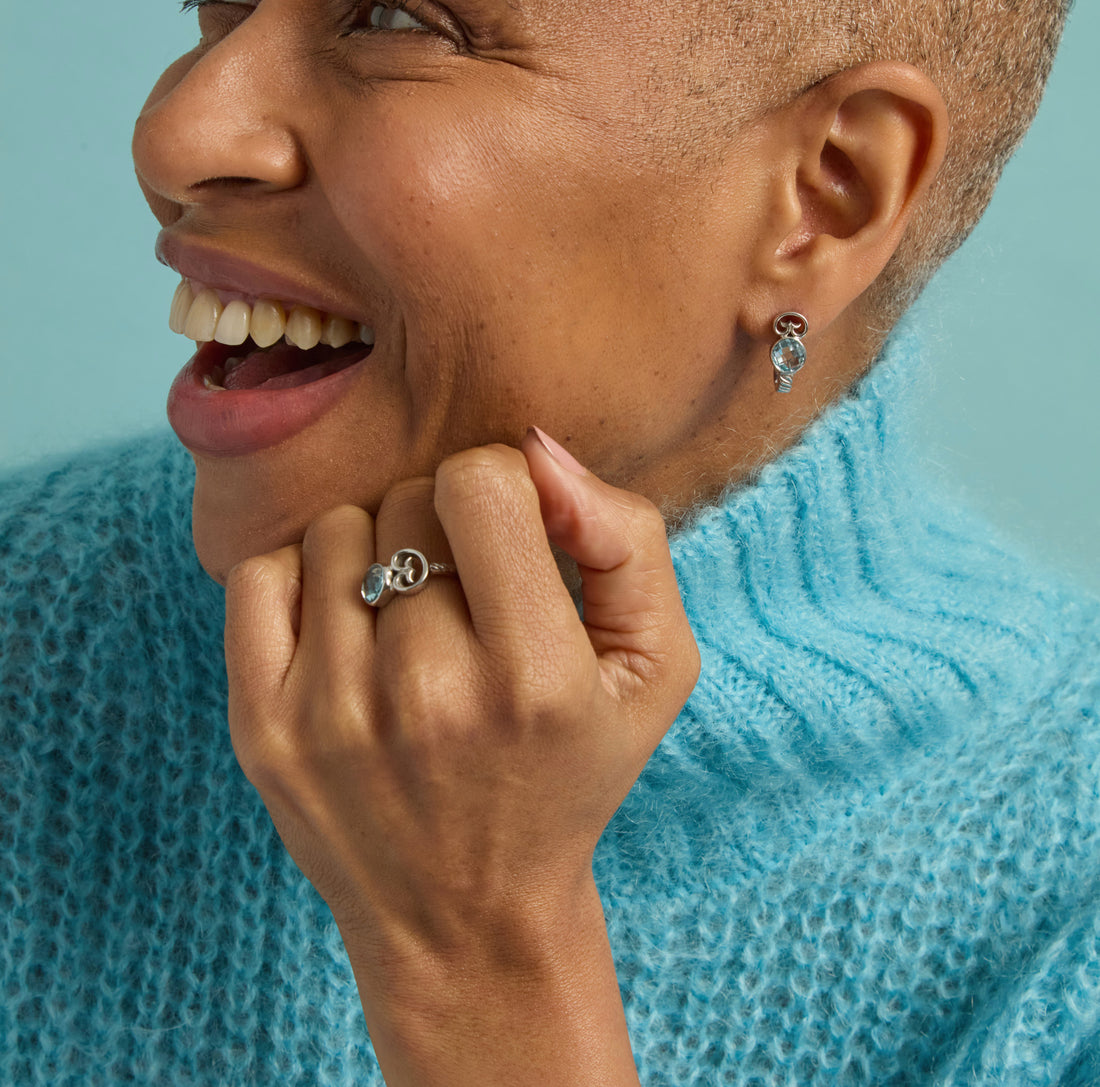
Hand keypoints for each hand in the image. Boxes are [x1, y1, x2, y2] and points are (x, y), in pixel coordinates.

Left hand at [223, 428, 699, 1084]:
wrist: (465, 916)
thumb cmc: (570, 771)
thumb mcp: (655, 666)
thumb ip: (625, 539)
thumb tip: (536, 448)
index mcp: (534, 675)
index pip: (480, 480)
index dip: (501, 489)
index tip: (510, 540)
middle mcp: (427, 695)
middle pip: (408, 501)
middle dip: (442, 526)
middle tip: (464, 595)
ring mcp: (331, 714)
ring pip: (337, 530)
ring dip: (376, 552)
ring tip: (407, 620)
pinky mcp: (261, 729)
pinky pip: (259, 574)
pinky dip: (304, 582)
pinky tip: (346, 631)